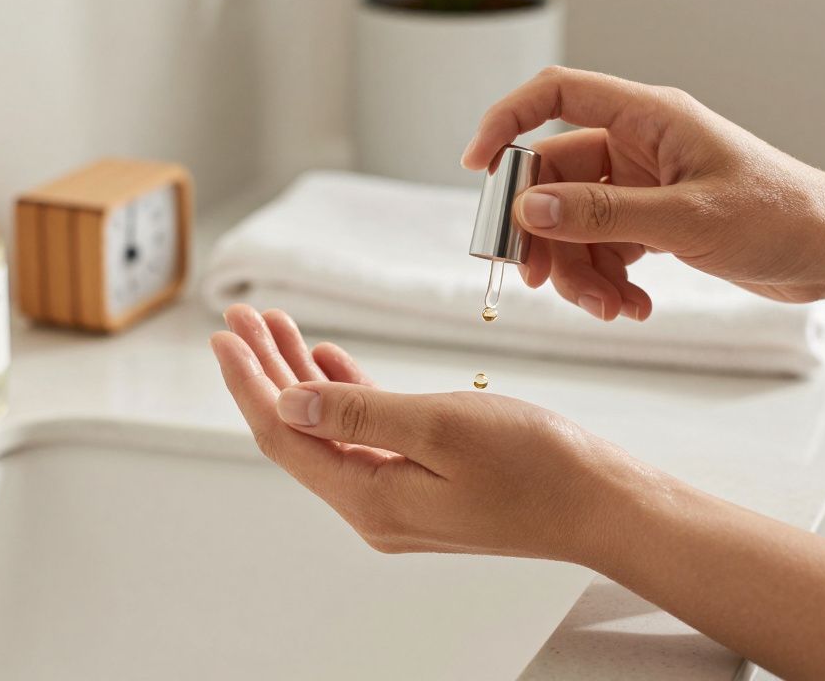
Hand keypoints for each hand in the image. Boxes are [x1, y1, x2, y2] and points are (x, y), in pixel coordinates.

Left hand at [210, 304, 635, 561]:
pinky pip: (367, 435)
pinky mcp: (426, 484)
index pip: (284, 435)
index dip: (248, 382)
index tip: (224, 335)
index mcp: (370, 498)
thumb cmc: (537, 466)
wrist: (601, 504)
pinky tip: (330, 360)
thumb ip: (357, 411)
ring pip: (331, 428)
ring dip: (303, 375)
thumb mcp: (438, 425)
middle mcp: (375, 507)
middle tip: (244, 318)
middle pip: (300, 430)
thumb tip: (288, 402)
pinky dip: (346, 393)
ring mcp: (400, 498)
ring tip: (278, 326)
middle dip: (268, 370)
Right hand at [462, 66, 824, 320]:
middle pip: (553, 178)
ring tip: (609, 309)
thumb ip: (602, 214)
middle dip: (543, 234)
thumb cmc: (782, 217)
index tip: (475, 167)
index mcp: (649, 117)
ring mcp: (643, 184)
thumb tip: (528, 211)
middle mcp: (639, 144)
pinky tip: (632, 307)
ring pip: (573, 222)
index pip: (556, 95)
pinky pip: (602, 246)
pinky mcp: (653, 220)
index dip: (506, 122)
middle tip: (536, 280)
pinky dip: (606, 281)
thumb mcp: (686, 220)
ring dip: (578, 271)